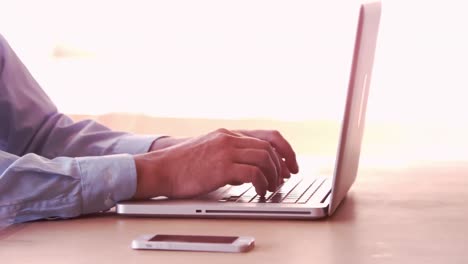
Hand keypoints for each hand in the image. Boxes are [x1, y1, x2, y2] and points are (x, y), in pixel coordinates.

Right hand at [132, 128, 298, 199]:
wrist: (160, 169)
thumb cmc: (182, 166)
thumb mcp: (209, 153)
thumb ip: (231, 157)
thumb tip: (252, 172)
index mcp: (228, 134)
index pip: (267, 135)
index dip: (284, 150)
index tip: (290, 164)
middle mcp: (230, 138)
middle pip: (270, 146)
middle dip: (283, 163)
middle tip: (285, 178)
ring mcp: (226, 150)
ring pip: (264, 157)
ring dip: (273, 175)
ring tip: (270, 188)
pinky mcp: (222, 166)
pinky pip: (253, 173)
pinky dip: (262, 184)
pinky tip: (260, 192)